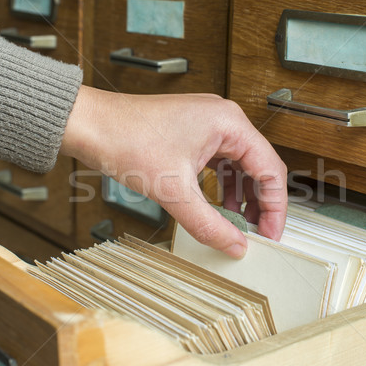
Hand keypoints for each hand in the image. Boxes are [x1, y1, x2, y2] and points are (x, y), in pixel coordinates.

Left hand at [60, 86, 286, 257]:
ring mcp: (208, 126)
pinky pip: (220, 164)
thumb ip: (209, 223)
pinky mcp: (192, 134)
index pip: (270, 169)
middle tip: (258, 234)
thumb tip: (235, 246)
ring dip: (242, 197)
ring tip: (240, 226)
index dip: (276, 207)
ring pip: (239, 167)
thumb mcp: (173, 191)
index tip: (271, 234)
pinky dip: (223, 187)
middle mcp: (223, 120)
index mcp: (229, 124)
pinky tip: (219, 207)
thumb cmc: (125, 139)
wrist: (89, 125)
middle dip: (260, 204)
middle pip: (258, 167)